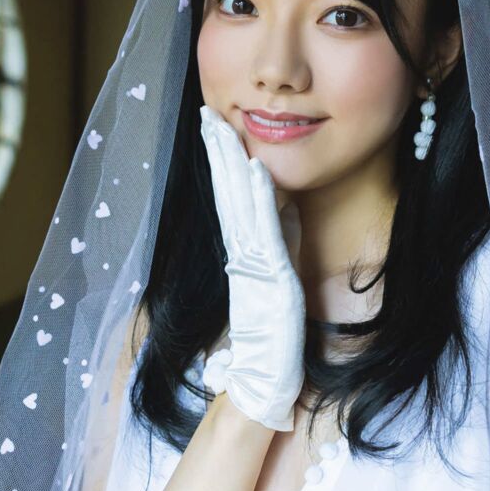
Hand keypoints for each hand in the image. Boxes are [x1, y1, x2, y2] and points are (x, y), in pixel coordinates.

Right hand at [198, 105, 306, 431]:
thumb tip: (282, 201)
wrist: (266, 378)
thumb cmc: (274, 331)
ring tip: (225, 127)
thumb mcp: (280, 271)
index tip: (213, 124)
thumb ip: (278, 237)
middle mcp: (242, 251)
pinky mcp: (273, 275)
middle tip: (207, 112)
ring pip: (240, 203)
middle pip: (227, 191)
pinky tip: (258, 170)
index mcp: (242, 249)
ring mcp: (255, 262)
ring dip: (233, 163)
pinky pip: (265, 229)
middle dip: (218, 150)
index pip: (228, 195)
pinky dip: (262, 198)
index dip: (220, 159)